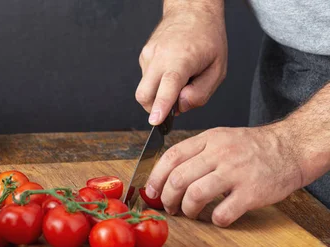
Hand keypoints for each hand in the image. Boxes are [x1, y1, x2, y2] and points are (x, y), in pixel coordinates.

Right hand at [136, 4, 227, 124]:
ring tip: (178, 79)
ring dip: (159, 93)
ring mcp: (149, 55)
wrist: (192, 11)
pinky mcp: (144, 56)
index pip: (168, 86)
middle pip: (145, 94)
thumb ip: (201, 94)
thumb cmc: (207, 38)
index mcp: (182, 59)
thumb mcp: (218, 69)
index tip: (155, 120)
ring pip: (145, 89)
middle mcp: (160, 57)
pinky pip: (147, 79)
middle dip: (154, 108)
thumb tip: (180, 106)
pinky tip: (171, 70)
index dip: (161, 105)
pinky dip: (158, 83)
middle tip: (173, 103)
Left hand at [144, 124, 303, 226]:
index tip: (150, 192)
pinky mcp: (252, 192)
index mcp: (209, 140)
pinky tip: (217, 217)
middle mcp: (220, 154)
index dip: (155, 178)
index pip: (171, 157)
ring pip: (195, 195)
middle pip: (178, 178)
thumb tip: (166, 175)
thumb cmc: (253, 148)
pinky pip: (222, 213)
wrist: (292, 147)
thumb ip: (196, 153)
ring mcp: (236, 173)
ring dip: (187, 210)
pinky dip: (215, 220)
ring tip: (190, 213)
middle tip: (170, 207)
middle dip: (167, 198)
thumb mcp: (221, 138)